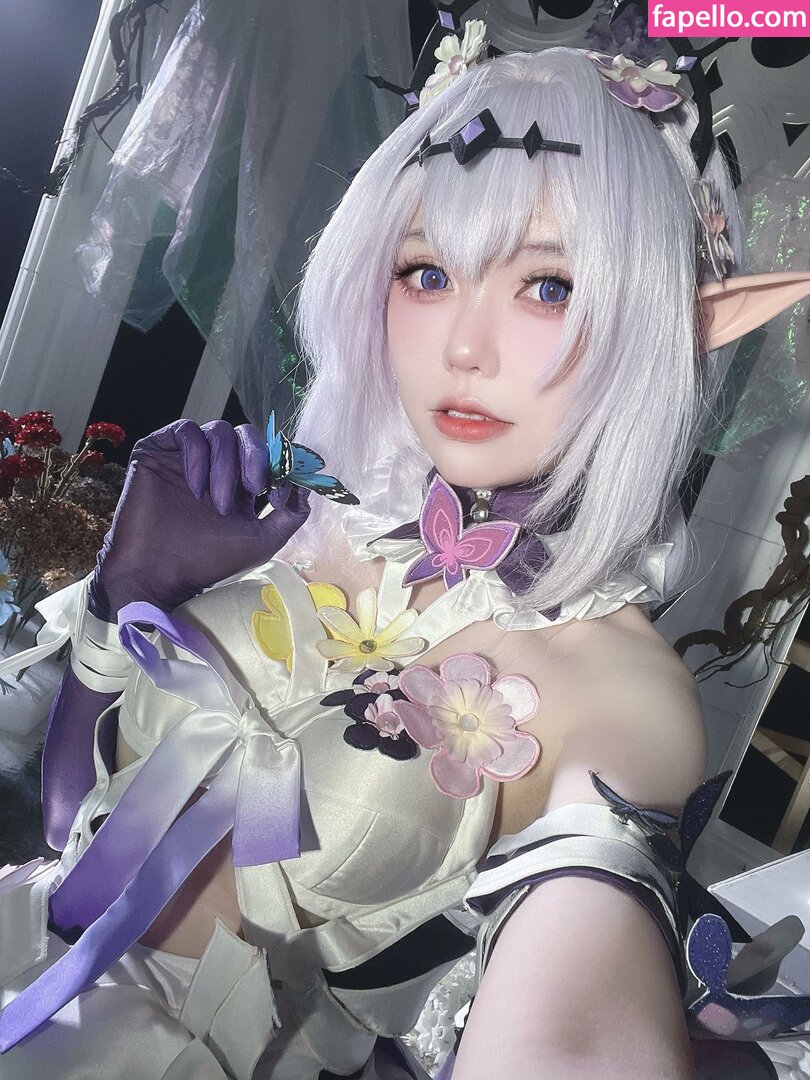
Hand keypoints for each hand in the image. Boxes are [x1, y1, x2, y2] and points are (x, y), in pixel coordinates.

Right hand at [88, 419, 309, 619]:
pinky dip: (197, 454)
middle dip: (257, 458)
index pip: (267, 453)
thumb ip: (290, 516)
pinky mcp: (158, 451)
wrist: (157, 573)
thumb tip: (308, 488)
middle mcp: (215, 466)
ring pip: (219, 431)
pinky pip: (185, 431)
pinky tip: (195, 486)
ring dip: (226, 465)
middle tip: (254, 488)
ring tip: (216, 501)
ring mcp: (187, 456)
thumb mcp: (261, 541)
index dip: (280, 464)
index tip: (281, 494)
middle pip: (247, 435)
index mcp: (240, 484)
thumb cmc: (206, 562)